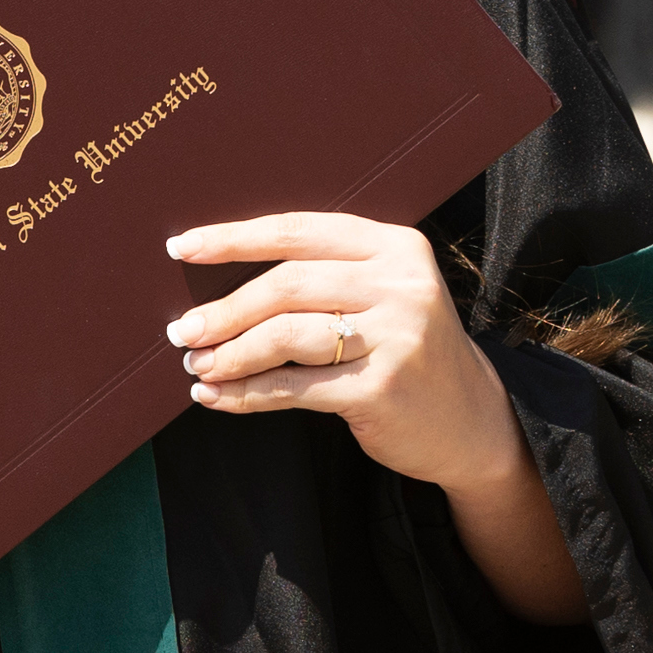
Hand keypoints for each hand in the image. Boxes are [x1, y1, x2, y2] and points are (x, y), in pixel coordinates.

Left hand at [167, 212, 583, 622]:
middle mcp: (401, 285)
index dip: (233, 239)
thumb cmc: (402, 348)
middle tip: (181, 330)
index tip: (181, 248)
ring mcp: (397, 337)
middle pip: (287, 286)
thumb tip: (214, 276)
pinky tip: (215, 397)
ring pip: (286, 336)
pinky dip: (246, 394)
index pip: (298, 231)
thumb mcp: (378, 295)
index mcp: (394, 246)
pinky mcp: (382, 388)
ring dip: (230, 353)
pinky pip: (294, 388)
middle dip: (223, 310)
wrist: (471, 421)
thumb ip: (319, 275)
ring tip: (197, 364)